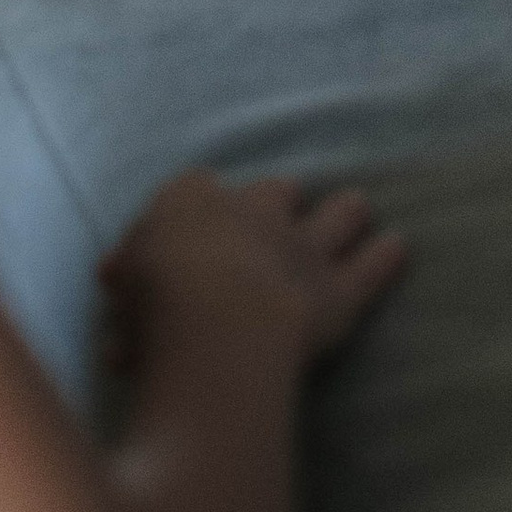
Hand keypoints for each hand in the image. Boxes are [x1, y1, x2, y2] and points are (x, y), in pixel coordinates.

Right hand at [99, 169, 404, 383]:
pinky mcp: (338, 291)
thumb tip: (114, 273)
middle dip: (277, 202)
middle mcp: (256, 212)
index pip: (194, 193)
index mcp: (193, 202)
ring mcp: (303, 248)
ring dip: (345, 214)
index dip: (193, 214)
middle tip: (279, 210)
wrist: (216, 320)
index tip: (188, 234)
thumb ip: (126, 271)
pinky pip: (372, 265)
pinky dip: (385, 258)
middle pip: (275, 191)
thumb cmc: (153, 302)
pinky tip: (397, 247)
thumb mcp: (118, 282)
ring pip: (338, 214)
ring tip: (355, 208)